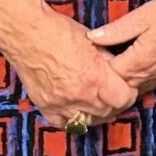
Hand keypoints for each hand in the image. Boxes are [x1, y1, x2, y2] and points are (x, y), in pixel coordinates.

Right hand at [3, 6, 138, 129]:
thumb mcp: (94, 41)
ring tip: (97, 102)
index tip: (126, 88)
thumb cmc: (59, 31)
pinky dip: (72, 119)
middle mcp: (79, 95)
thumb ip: (109, 61)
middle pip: (108, 112)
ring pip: (88, 121)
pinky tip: (76, 108)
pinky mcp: (45, 107)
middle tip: (113, 94)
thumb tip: (121, 73)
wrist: (27, 33)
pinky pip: (64, 124)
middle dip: (114, 103)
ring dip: (96, 113)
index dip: (128, 93)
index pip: (123, 99)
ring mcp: (61, 104)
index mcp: (95, 77)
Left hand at [88, 0, 155, 91]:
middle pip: (123, 88)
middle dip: (108, 84)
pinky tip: (131, 73)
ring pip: (137, 88)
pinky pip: (149, 83)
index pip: (112, 77)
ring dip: (123, 85)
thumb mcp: (140, 17)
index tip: (86, 66)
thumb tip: (92, 37)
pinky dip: (137, 82)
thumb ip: (115, 31)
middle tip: (93, 77)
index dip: (97, 72)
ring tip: (108, 79)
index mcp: (140, 61)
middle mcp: (151, 73)